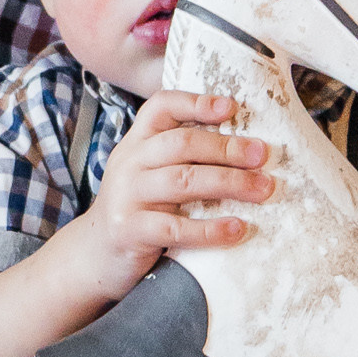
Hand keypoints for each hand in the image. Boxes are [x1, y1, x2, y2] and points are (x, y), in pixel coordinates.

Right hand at [59, 90, 270, 302]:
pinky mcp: (131, 230)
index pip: (161, 107)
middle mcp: (129, 162)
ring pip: (183, 181)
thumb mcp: (147, 172)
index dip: (196, 103)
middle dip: (227, 148)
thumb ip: (178, 156)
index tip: (231, 107)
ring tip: (262, 189)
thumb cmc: (136, 208)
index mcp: (136, 142)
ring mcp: (127, 196)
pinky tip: (238, 228)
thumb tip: (242, 145)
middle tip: (262, 155)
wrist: (95, 254)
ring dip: (230, 183)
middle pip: (181, 143)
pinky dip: (211, 229)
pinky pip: (176, 227)